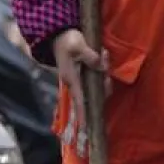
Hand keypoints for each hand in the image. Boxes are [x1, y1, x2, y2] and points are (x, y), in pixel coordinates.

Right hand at [52, 28, 109, 142]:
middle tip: (104, 60)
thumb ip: (90, 56)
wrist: (58, 34)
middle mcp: (75, 82)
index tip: (85, 129)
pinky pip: (97, 79)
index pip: (79, 100)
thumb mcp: (78, 45)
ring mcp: (79, 79)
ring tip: (103, 53)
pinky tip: (103, 55)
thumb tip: (101, 66)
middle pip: (93, 94)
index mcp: (71, 78)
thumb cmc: (67, 41)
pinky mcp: (83, 75)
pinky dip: (102, 70)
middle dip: (103, 85)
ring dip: (104, 73)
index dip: (83, 115)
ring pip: (97, 86)